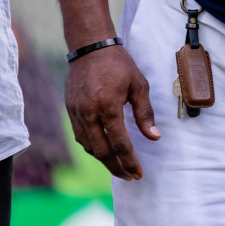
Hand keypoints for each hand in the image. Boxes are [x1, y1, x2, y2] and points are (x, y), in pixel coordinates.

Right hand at [64, 45, 158, 179]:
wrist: (90, 49)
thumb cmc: (119, 65)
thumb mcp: (139, 85)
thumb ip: (145, 113)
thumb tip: (154, 137)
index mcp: (108, 107)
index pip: (120, 143)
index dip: (129, 161)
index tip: (138, 173)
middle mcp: (89, 114)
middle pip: (102, 151)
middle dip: (116, 167)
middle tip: (130, 177)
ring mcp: (77, 114)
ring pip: (89, 146)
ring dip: (104, 160)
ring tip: (119, 168)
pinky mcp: (70, 111)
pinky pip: (81, 136)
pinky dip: (92, 148)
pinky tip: (103, 151)